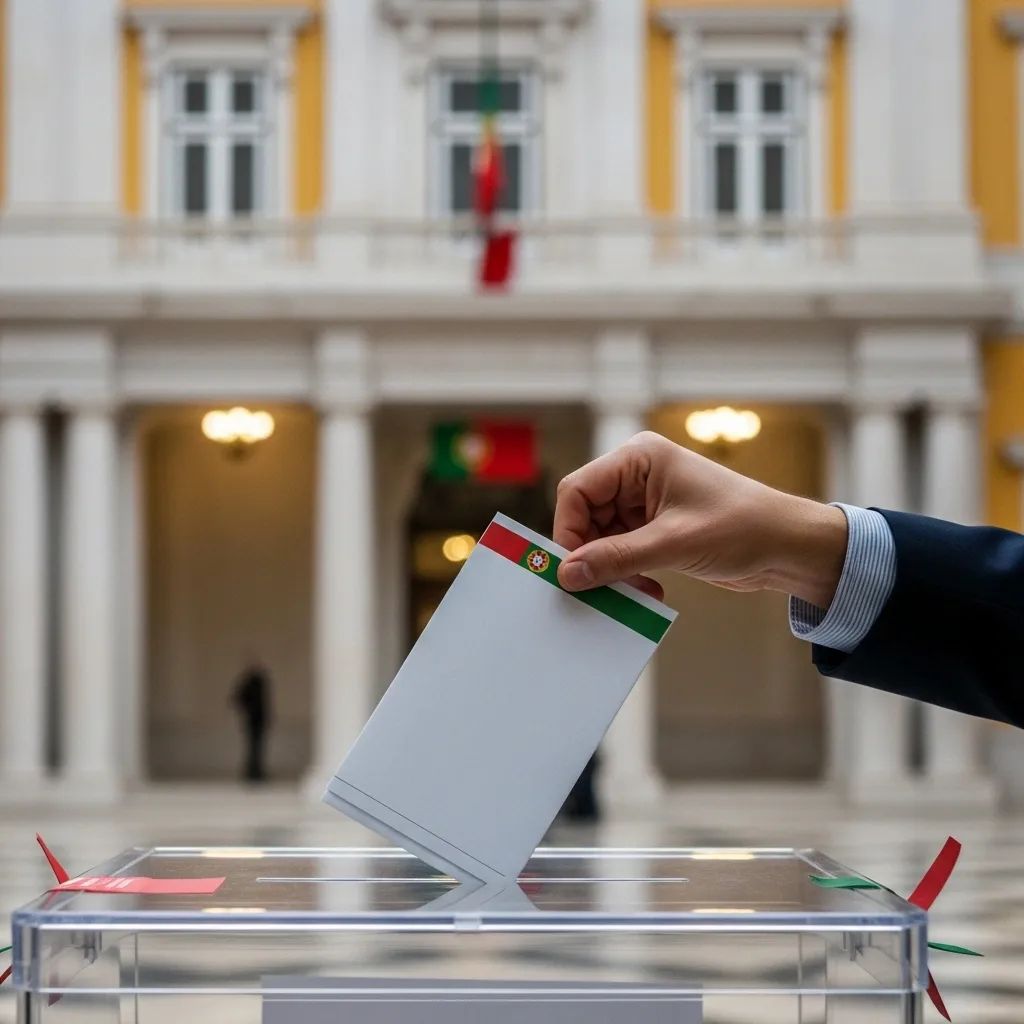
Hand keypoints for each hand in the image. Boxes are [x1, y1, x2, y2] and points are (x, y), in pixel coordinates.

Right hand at [553, 431, 846, 607]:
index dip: (569, 530)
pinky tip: (647, 590)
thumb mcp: (674, 544)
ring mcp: (645, 502)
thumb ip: (616, 558)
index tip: (571, 570)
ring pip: (600, 538)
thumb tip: (567, 574)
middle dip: (590, 554)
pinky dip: (626, 573)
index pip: (578, 490)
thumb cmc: (743, 528)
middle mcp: (636, 475)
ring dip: (610, 569)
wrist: (790, 548)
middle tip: (597, 589)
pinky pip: (621, 552)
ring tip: (631, 592)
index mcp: (638, 458)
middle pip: (585, 516)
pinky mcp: (655, 528)